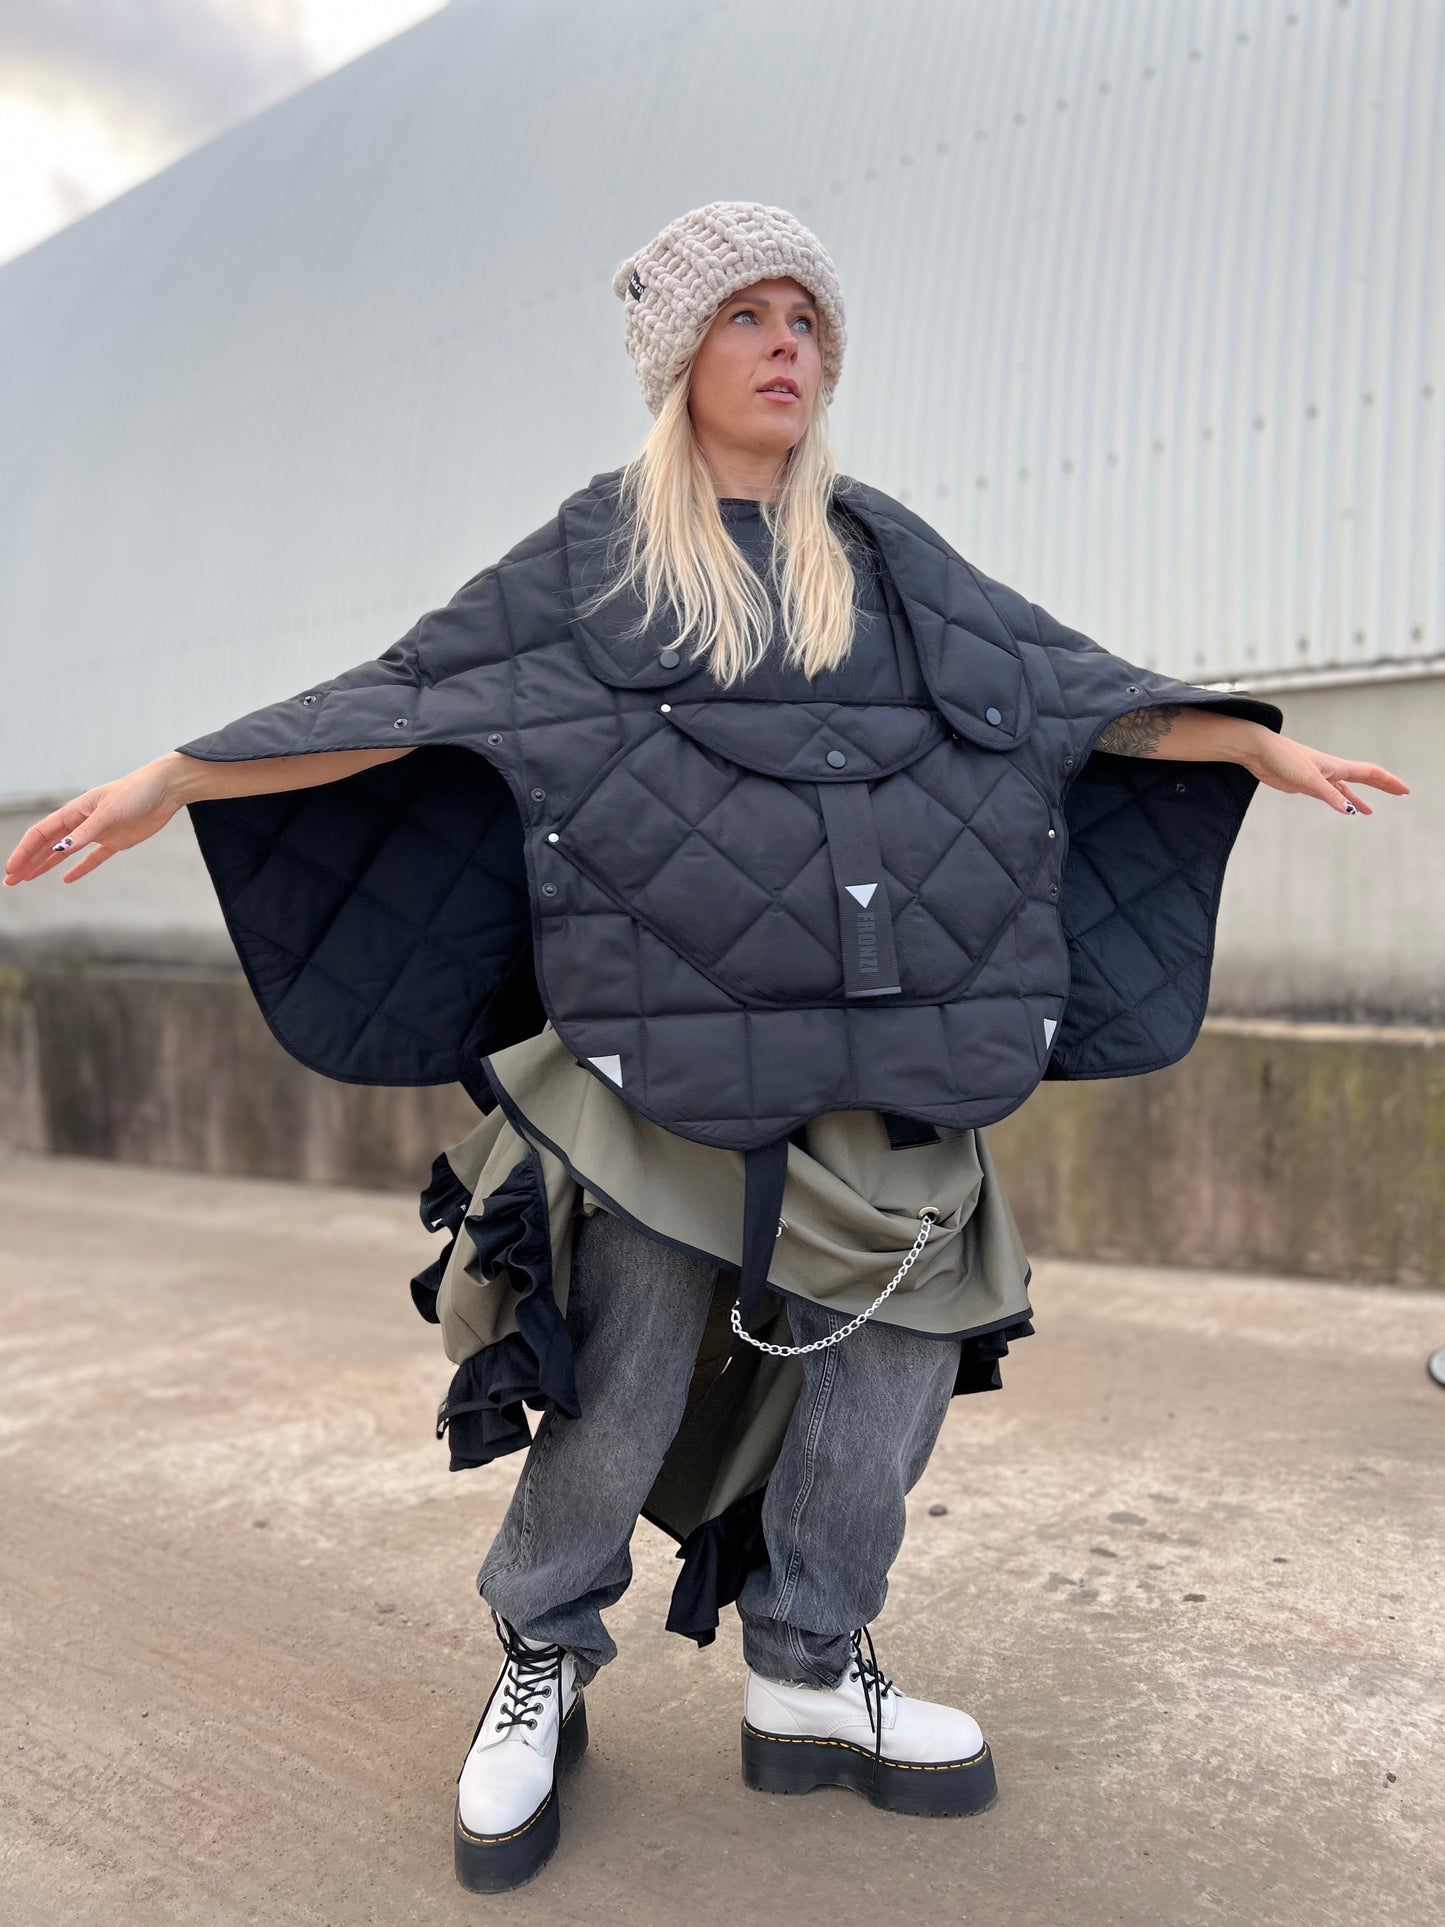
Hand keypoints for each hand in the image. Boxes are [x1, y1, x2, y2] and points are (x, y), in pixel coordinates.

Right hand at [3, 758, 183, 885]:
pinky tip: (66, 879)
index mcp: (74, 811)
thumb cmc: (135, 793)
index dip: (24, 852)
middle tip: (11, 880)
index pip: (41, 834)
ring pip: (65, 853)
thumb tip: (59, 850)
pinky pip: (93, 858)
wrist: (164, 790)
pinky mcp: (116, 840)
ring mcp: (98, 832)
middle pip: (48, 845)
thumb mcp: (108, 812)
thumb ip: (85, 832)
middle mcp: (82, 822)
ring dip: (45, 865)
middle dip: (28, 862)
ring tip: (28, 878)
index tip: (12, 869)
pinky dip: (80, 869)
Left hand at [1245, 731, 1408, 815]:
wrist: (1260, 753)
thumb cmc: (1284, 759)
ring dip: (1358, 799)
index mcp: (1337, 766)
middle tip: (1400, 793)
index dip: (1388, 782)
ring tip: (1369, 812)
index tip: (1404, 790)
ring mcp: (1319, 778)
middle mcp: (1331, 771)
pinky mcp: (1305, 784)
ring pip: (1345, 790)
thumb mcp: (1309, 780)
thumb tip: (1351, 811)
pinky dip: (1338, 801)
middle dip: (1382, 786)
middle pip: (1363, 779)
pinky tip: (1341, 808)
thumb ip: (1330, 796)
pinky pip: (1328, 795)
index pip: (1370, 773)